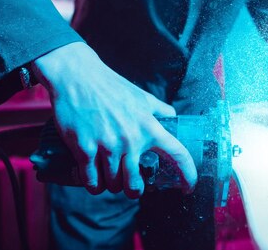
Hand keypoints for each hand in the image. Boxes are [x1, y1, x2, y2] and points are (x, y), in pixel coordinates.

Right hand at [32, 42, 197, 197]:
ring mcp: (107, 146)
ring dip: (111, 184)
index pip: (177, 154)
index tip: (189, 187)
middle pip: (135, 185)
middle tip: (129, 184)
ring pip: (113, 185)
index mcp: (149, 127)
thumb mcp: (142, 97)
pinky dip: (93, 184)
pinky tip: (93, 177)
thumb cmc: (111, 87)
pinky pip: (92, 181)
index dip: (188, 174)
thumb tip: (173, 117)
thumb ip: (159, 110)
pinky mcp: (84, 149)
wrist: (77, 77)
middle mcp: (131, 139)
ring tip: (108, 175)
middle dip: (133, 190)